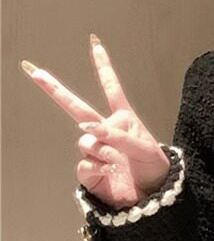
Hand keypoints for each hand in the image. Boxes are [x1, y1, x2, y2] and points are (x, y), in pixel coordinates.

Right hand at [20, 35, 170, 208]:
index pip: (112, 88)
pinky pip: (83, 163)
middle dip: (53, 89)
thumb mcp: (143, 148)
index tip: (94, 43)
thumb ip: (116, 135)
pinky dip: (96, 166)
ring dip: (101, 149)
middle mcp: (105, 132)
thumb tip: (87, 126)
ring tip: (116, 160)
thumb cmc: (154, 169)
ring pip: (84, 140)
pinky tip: (109, 171)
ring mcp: (95, 151)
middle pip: (76, 107)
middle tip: (32, 69)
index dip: (103, 66)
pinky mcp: (88, 171)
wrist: (153, 197)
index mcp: (123, 120)